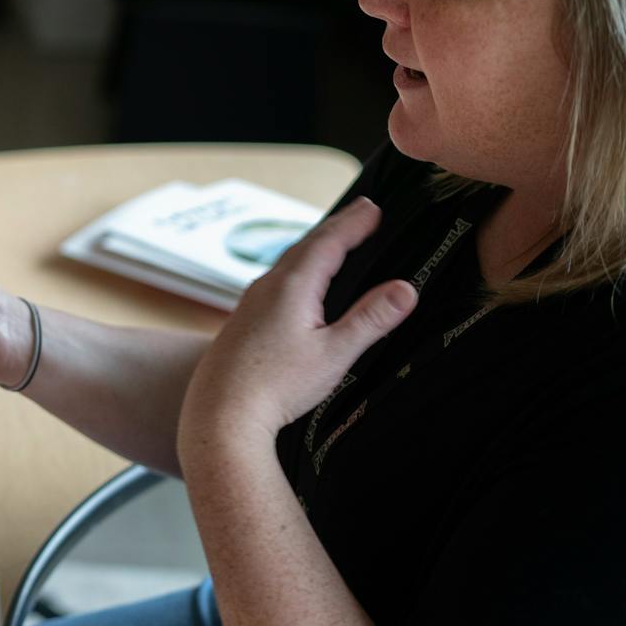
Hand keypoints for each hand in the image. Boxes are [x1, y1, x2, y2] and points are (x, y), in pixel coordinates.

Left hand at [175, 197, 416, 463]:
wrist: (219, 417)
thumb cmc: (277, 387)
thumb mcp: (334, 354)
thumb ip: (370, 319)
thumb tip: (406, 288)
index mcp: (292, 286)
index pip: (329, 242)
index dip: (354, 223)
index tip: (374, 207)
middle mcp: (266, 287)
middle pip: (306, 246)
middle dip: (336, 228)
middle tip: (360, 212)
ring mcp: (249, 304)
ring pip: (286, 264)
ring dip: (313, 248)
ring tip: (332, 241)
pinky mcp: (241, 323)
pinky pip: (273, 283)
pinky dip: (294, 271)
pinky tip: (295, 287)